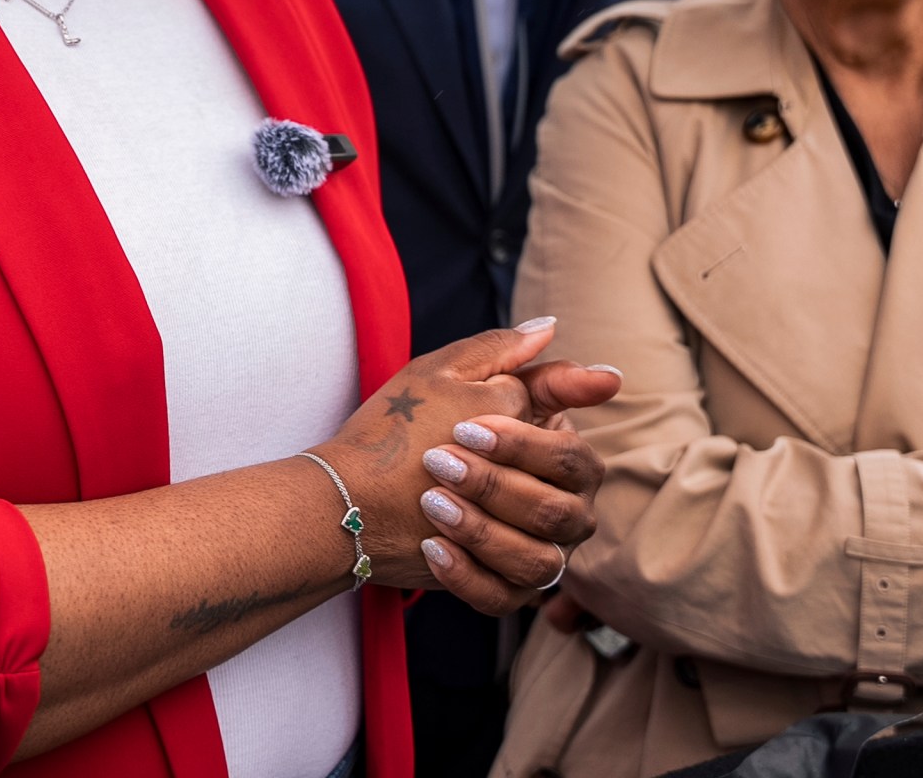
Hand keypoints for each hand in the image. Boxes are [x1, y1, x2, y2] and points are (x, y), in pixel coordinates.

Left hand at [309, 320, 619, 613]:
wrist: (348, 496)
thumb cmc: (402, 430)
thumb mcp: (448, 378)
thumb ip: (504, 354)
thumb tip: (551, 326)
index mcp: (556, 455)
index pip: (573, 456)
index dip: (524, 444)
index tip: (467, 429)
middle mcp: (558, 508)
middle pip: (558, 510)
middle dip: (495, 485)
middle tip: (439, 462)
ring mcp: (535, 553)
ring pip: (538, 559)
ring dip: (482, 530)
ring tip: (431, 504)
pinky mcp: (503, 590)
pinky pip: (505, 596)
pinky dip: (469, 574)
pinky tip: (434, 546)